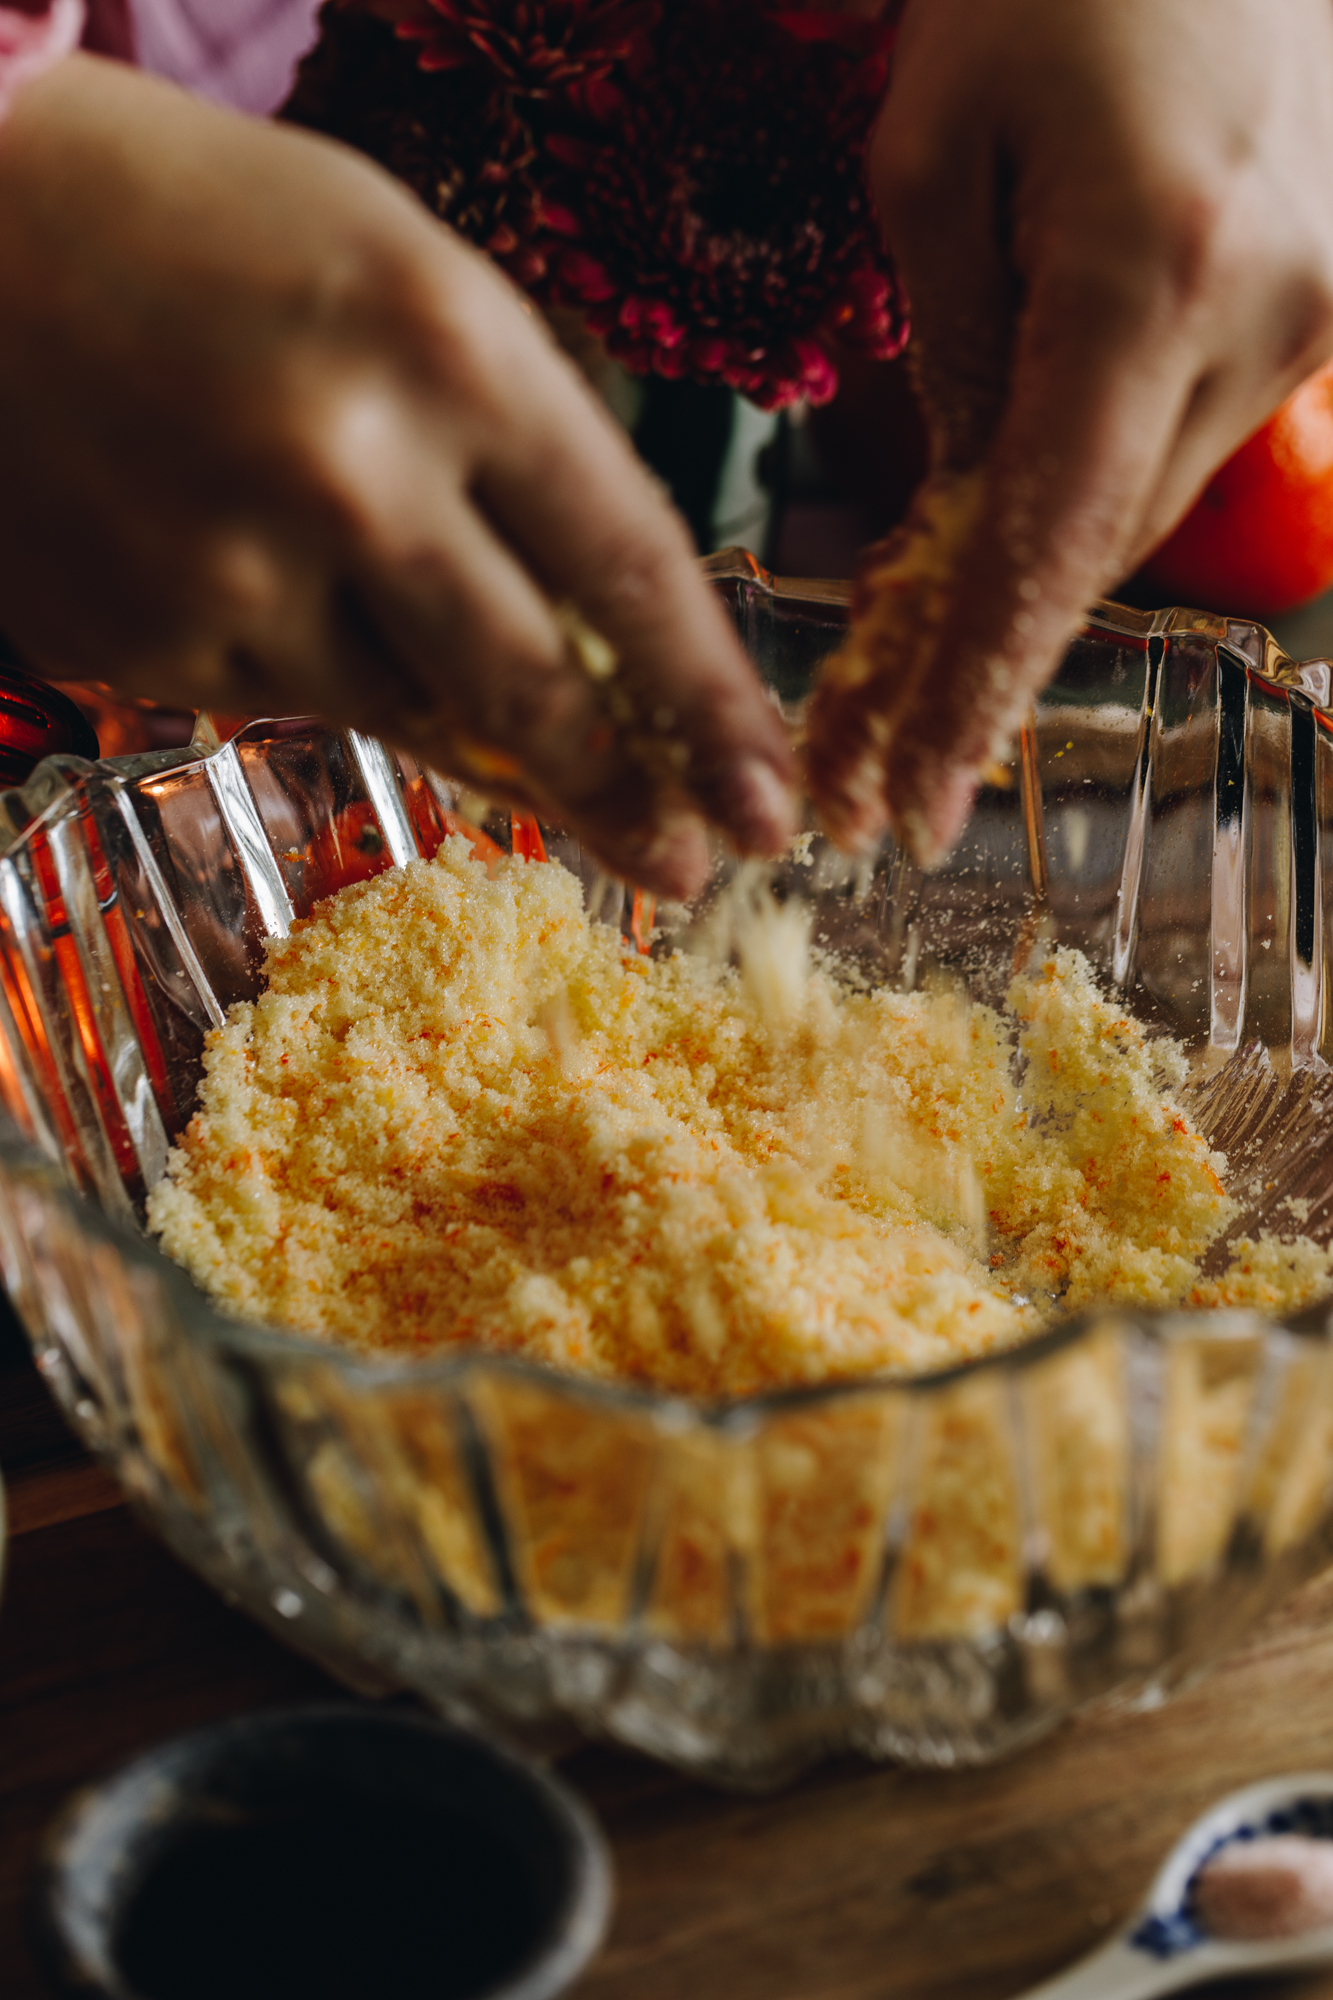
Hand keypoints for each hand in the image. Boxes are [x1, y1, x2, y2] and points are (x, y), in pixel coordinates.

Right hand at [0, 55, 793, 896]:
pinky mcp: (147, 641)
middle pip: (536, 693)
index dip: (715, 707)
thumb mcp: (406, 280)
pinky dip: (315, 663)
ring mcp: (236, 572)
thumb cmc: (216, 233)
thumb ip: (514, 448)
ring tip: (495, 715)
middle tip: (688, 865)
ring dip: (472, 729)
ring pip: (414, 714)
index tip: (770, 796)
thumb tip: (603, 633)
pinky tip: (265, 572)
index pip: (632, 571)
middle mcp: (350, 474)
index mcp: (449, 350)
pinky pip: (288, 696)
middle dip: (626, 796)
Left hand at [867, 0, 1332, 858]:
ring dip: (1028, 580)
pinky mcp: (1318, 300)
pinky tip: (1000, 522)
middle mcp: (1262, 319)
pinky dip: (1085, 494)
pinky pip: (1178, 437)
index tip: (914, 803)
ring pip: (1141, 505)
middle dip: (978, 663)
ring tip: (903, 658)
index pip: (1051, 545)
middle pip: (1100, 550)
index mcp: (1153, 274)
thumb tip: (962, 499)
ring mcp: (1312, 313)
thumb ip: (947, 347)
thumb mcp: (937, 149)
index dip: (977, 690)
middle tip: (862, 758)